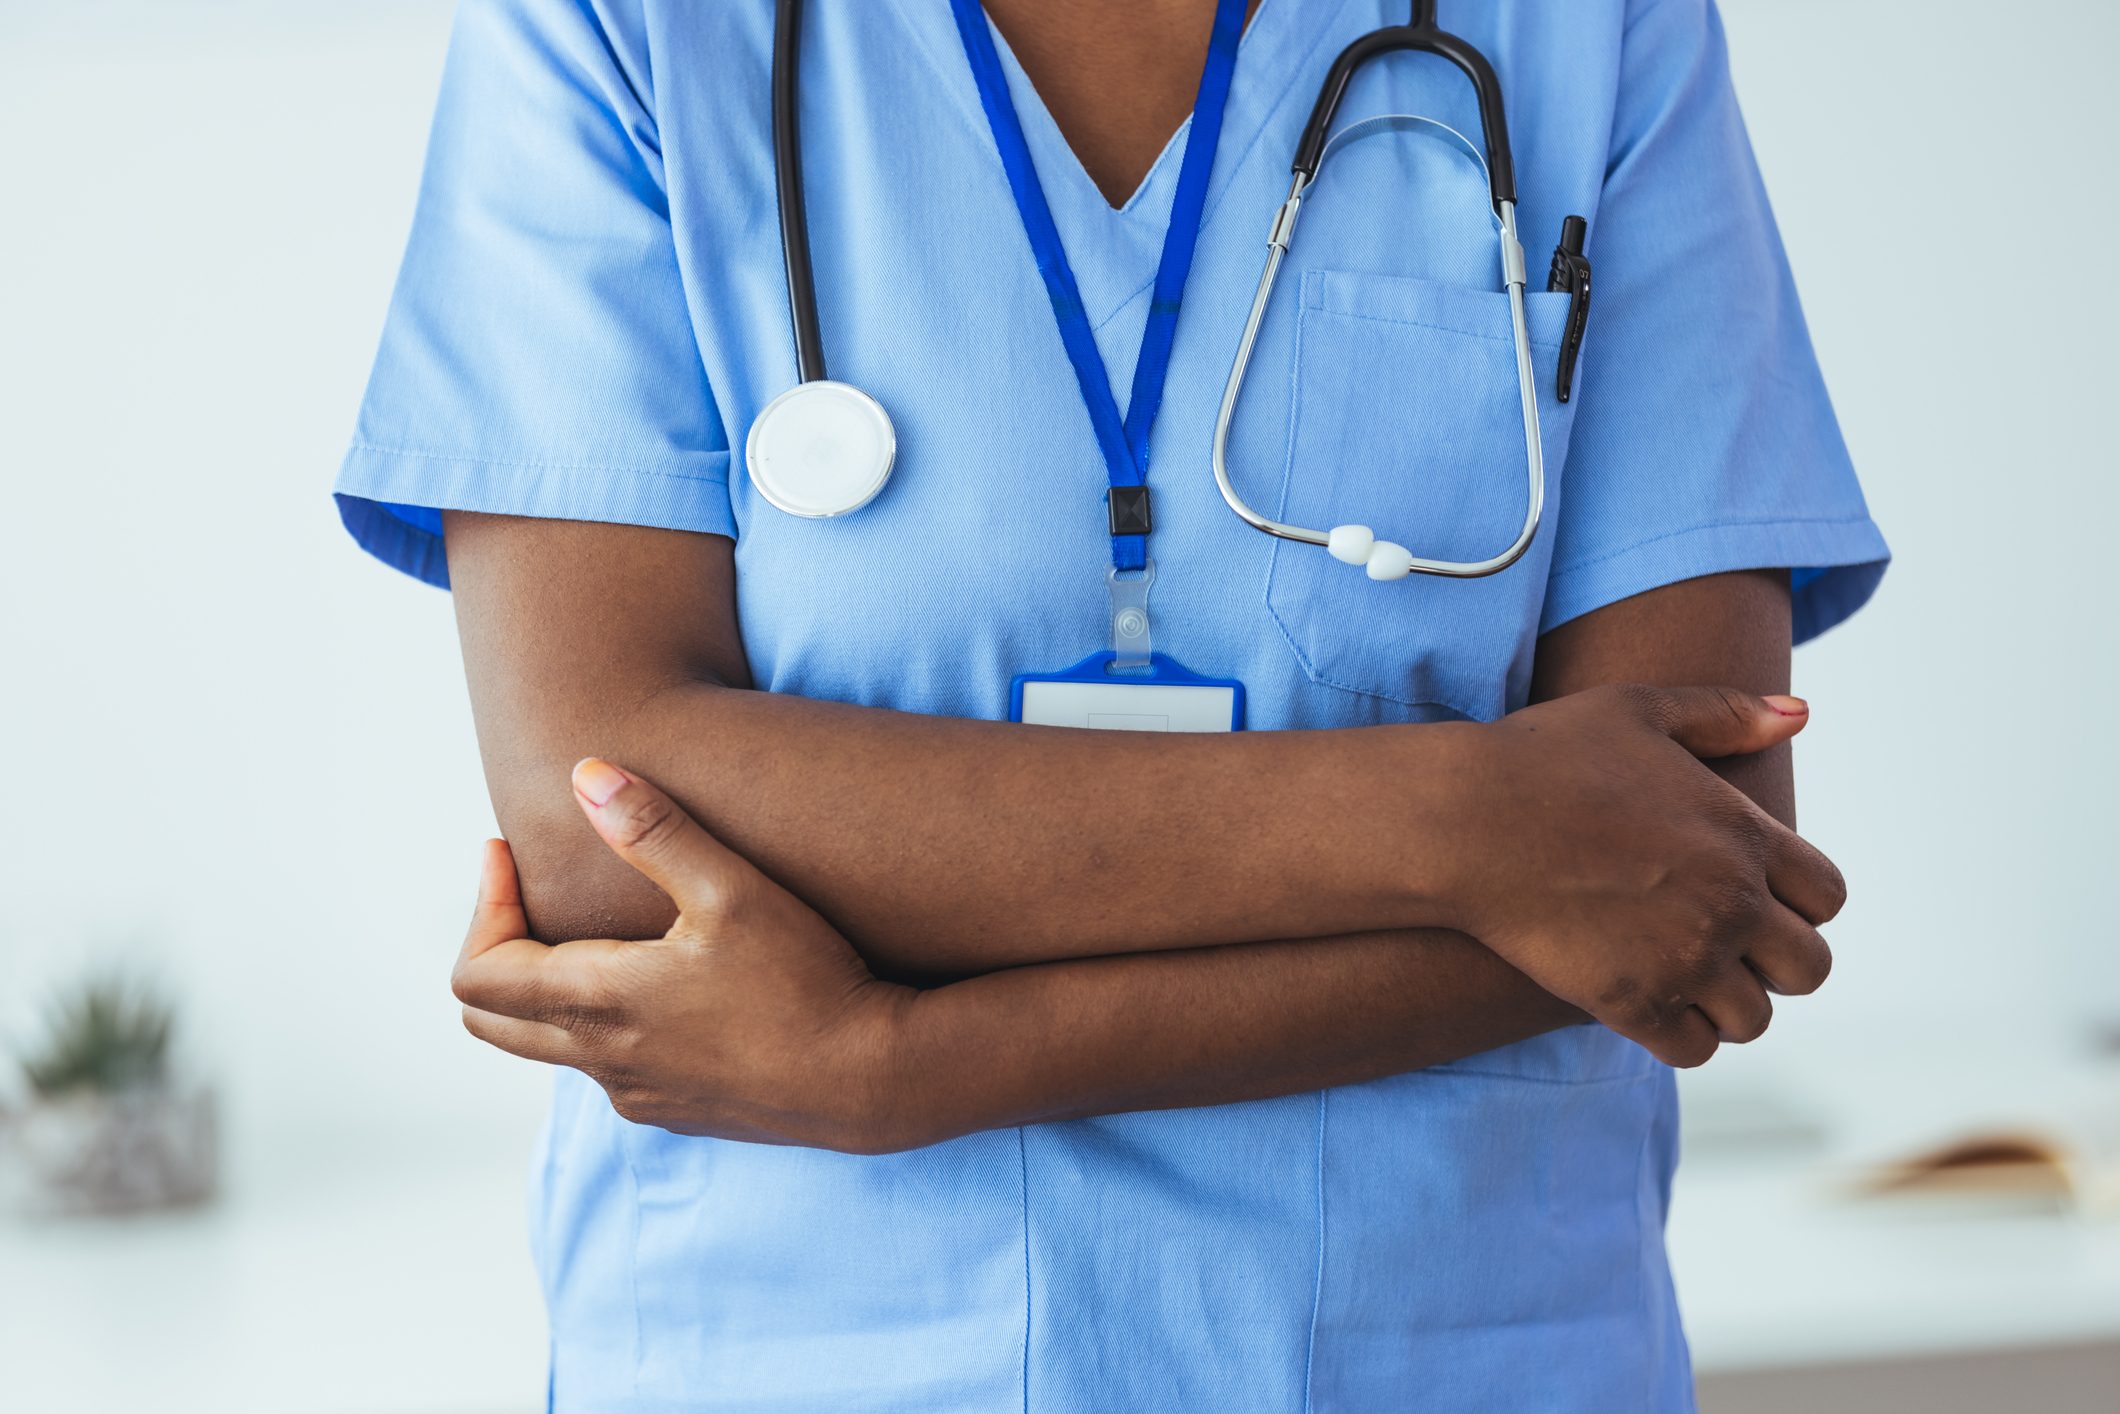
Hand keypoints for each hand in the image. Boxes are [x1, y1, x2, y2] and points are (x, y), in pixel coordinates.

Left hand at [451, 759, 915, 1152]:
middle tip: (527, 893)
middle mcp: (605, 1061)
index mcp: (600, 1003)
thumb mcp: (732, 888)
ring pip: (555, 1044)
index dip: (484, 905)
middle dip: (496, 949)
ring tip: (604, 933)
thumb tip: (585, 773)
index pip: (479, 973)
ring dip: (555, 987)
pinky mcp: (681, 1113)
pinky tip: (668, 987)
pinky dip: (608, 1023)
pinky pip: (613, 1068)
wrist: (873, 1079)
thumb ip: (654, 829)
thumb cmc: (807, 980)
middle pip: (492, 1021)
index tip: (508, 854)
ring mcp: (641, 1095)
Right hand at [1443, 685, 1845, 1067]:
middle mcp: (1729, 903)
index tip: (1760, 903)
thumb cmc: (1543, 756)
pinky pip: (1694, 1049)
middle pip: (1808, 969)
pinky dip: (1681, 1035)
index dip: (1800, 905)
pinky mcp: (1632, 1002)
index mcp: (1743, 835)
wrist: (1463, 819)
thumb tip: (1798, 714)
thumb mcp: (1639, 710)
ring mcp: (1684, 958)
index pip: (1826, 898)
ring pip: (1752, 1018)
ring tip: (1685, 980)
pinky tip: (1650, 1005)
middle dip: (1776, 963)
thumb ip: (1725, 713)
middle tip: (1728, 950)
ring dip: (1726, 1005)